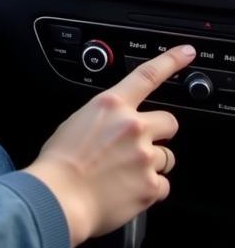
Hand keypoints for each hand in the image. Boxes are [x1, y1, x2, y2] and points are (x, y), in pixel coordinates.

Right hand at [24, 44, 195, 247]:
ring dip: (150, 163)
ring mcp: (145, 156)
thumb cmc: (61, 161)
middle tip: (140, 144)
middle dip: (159, 132)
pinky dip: (148, 188)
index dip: (172, 61)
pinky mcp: (152, 185)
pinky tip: (127, 189)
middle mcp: (133, 126)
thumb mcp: (77, 122)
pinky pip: (162, 185)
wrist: (60, 196)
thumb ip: (104, 118)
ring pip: (166, 156)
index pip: (147, 75)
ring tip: (124, 172)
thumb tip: (114, 124)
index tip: (188, 52)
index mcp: (110, 105)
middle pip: (169, 122)